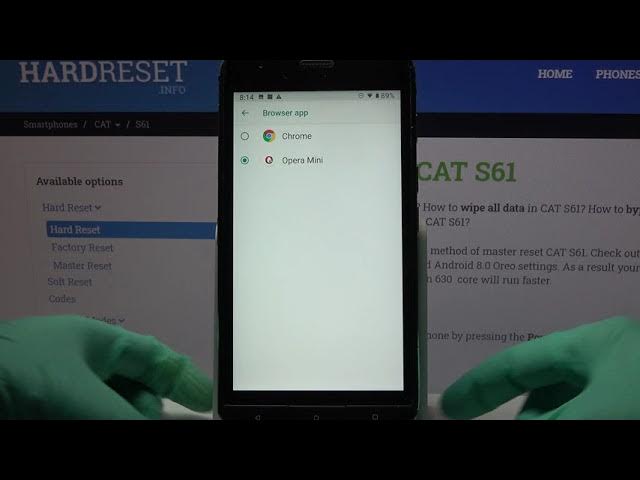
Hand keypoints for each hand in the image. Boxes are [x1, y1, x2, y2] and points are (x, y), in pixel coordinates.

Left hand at [0, 315, 212, 418]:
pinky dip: (96, 417)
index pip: (152, 357)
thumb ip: (126, 417)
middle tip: (155, 421)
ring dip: (120, 414)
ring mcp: (61, 389)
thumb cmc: (20, 375)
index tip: (204, 400)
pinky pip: (84, 413)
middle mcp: (81, 363)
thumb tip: (160, 426)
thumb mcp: (80, 398)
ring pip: (107, 406)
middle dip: (147, 408)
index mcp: (96, 340)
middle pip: (133, 389)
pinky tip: (90, 419)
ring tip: (115, 419)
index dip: (182, 377)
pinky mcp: (44, 408)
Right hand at [440, 316, 639, 419]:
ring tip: (533, 422)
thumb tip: (508, 421)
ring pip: (565, 401)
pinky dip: (568, 417)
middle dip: (517, 407)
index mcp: (591, 344)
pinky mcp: (632, 400)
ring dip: (543, 415)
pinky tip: (566, 423)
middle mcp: (606, 357)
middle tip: (486, 419)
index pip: (517, 362)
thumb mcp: (588, 415)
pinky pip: (587, 409)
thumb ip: (539, 419)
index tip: (450, 404)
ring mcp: (623, 381)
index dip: (478, 383)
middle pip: (540, 384)